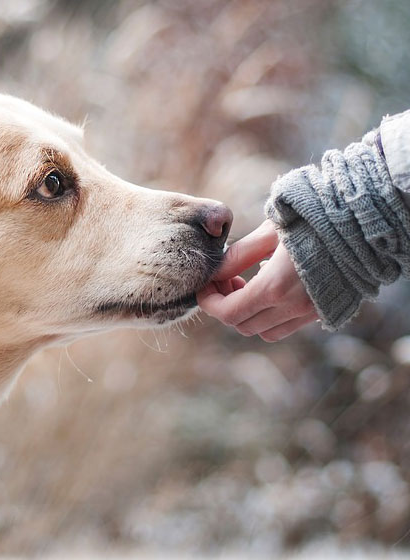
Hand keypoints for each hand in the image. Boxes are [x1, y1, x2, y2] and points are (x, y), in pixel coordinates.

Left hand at [197, 220, 317, 341]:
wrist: (362, 223)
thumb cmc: (313, 219)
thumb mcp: (270, 232)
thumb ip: (239, 255)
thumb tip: (214, 272)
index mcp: (275, 287)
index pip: (228, 313)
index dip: (209, 302)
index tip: (204, 286)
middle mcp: (293, 307)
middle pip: (242, 325)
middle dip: (225, 306)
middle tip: (226, 280)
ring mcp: (310, 312)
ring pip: (264, 331)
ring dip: (248, 314)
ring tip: (246, 284)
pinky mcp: (323, 311)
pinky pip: (286, 327)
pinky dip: (270, 316)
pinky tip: (271, 287)